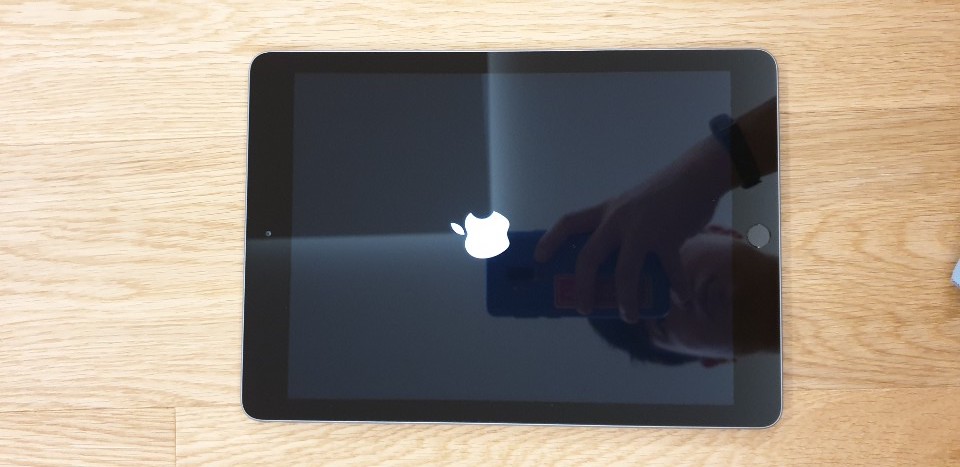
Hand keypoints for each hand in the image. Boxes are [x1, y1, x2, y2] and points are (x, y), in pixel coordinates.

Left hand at [534, 136, 730, 322]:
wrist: (696, 175)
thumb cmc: (663, 194)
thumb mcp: (632, 206)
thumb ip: (621, 229)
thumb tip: (616, 264)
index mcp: (607, 211)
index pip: (569, 223)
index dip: (550, 240)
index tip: (538, 258)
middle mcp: (618, 220)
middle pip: (589, 257)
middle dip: (583, 287)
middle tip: (583, 308)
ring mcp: (642, 229)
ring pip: (625, 273)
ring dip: (626, 300)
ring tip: (629, 317)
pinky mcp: (668, 238)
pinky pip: (670, 272)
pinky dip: (676, 289)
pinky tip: (681, 299)